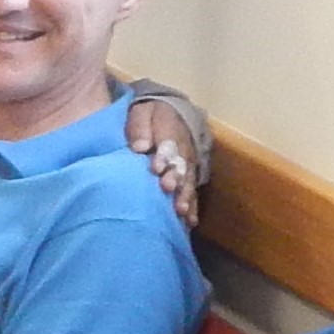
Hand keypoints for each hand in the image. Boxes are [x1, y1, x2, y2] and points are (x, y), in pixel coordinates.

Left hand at [124, 90, 211, 226]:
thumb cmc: (149, 115)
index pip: (168, 145)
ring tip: (180, 210)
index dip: (163, 156)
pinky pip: (193, 191)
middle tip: (168, 188)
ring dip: (185, 195)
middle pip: (181, 166)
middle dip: (175, 178)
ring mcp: (188, 164)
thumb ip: (140, 128)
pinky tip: (190, 222)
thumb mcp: (142, 112)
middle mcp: (183, 150)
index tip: (155, 167)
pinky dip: (192, 206)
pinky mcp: (189, 175)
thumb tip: (140, 146)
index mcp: (170, 131)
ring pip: (188, 181)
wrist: (170, 112)